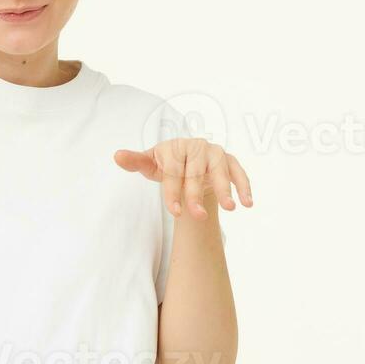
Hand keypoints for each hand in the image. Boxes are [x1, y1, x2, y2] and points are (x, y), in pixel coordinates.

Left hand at [114, 138, 252, 219]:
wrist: (188, 161)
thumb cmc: (166, 165)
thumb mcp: (151, 164)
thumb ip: (136, 162)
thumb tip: (116, 156)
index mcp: (175, 147)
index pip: (173, 171)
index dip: (173, 192)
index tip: (175, 213)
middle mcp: (196, 146)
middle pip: (196, 172)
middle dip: (196, 195)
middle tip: (197, 217)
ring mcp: (215, 152)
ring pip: (220, 170)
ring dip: (226, 189)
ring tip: (230, 209)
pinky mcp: (230, 159)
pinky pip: (239, 171)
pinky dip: (244, 186)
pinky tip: (248, 203)